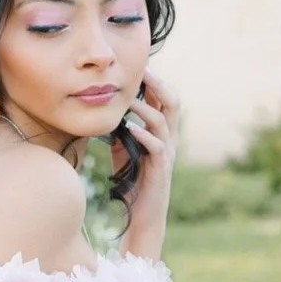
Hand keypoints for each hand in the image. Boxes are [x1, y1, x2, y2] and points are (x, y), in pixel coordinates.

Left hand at [111, 68, 179, 251]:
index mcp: (162, 133)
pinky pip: (157, 148)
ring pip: (164, 122)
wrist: (142, 216)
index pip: (163, 100)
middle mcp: (169, 140)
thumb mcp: (124, 151)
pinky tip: (131, 129)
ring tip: (127, 99)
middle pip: (173, 103)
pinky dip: (144, 136)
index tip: (139, 65)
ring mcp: (167, 155)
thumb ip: (121, 132)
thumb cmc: (134, 182)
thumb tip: (107, 112)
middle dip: (158, 85)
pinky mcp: (160, 171)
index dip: (155, 81)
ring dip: (145, 109)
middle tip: (142, 71)